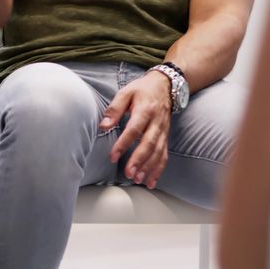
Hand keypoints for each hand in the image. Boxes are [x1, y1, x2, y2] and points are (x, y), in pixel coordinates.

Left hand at [102, 72, 172, 187]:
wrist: (165, 86)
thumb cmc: (142, 90)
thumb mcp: (126, 92)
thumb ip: (114, 109)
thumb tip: (103, 126)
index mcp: (145, 110)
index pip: (134, 129)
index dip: (124, 143)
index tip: (113, 156)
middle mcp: (156, 122)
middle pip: (149, 143)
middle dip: (139, 160)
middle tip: (128, 173)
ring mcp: (163, 131)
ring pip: (158, 152)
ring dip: (149, 167)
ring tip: (137, 179)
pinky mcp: (166, 137)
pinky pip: (164, 155)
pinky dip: (158, 170)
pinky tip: (150, 182)